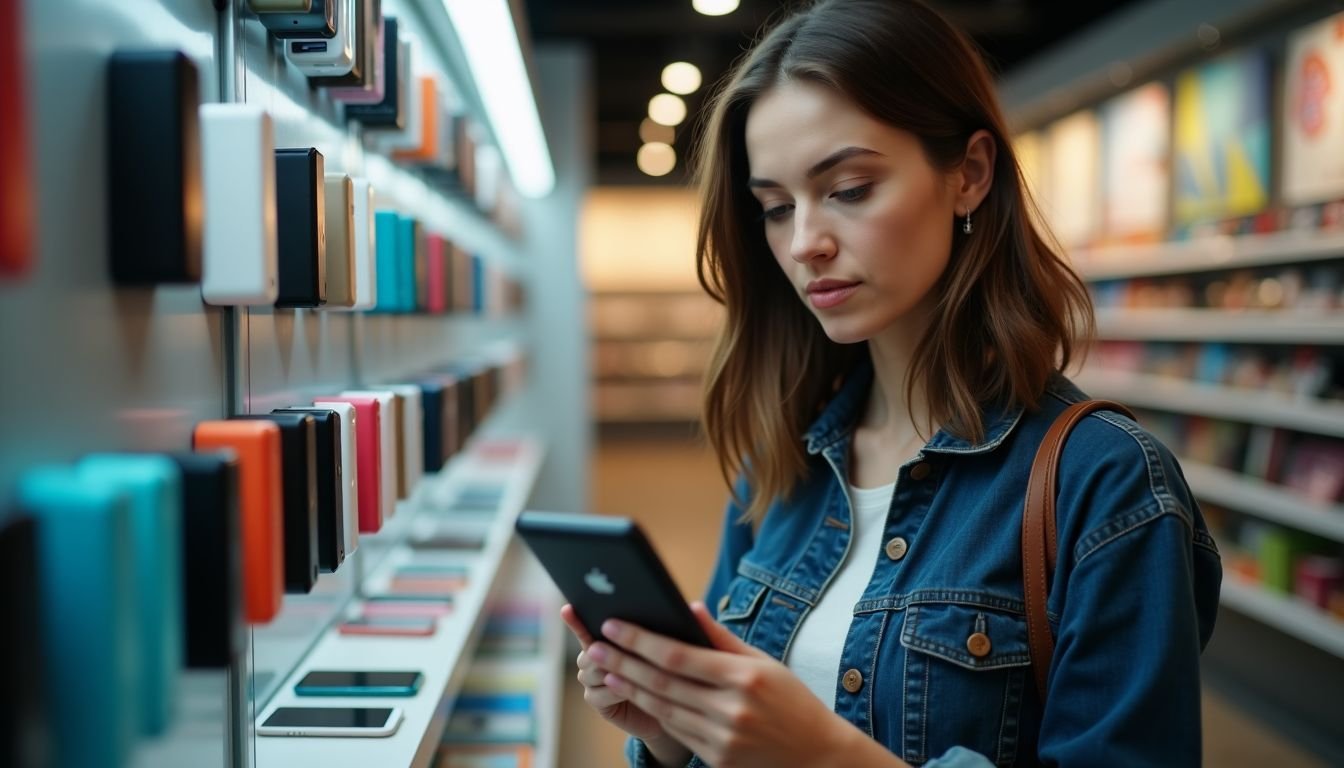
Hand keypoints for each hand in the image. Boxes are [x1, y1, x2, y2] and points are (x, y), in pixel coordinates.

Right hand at [560, 604, 684, 757]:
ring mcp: (592, 680)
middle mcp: (593, 657)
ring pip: (592, 672)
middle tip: (627, 653)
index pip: (587, 627)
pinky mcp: (597, 701)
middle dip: (607, 652)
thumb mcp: (663, 649)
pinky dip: (613, 692)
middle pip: (590, 651)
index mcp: (606, 639)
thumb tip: (674, 610)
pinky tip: (626, 693)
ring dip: (612, 673)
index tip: (567, 608)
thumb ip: (654, 633)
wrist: (670, 706)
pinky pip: (598, 694)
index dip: (576, 620)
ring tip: (635, 675)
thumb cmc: (667, 673)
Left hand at [586, 602, 871, 767]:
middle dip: (622, 663)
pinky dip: (653, 711)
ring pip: (663, 708)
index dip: (639, 640)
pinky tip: (635, 696)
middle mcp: (732, 708)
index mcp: (745, 677)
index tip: (613, 626)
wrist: (819, 757)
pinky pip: (677, 731)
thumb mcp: (765, 663)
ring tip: (605, 671)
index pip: (678, 655)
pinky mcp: (718, 759)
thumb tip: (690, 608)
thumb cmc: (793, 702)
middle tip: (594, 647)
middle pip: (662, 682)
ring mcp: (723, 738)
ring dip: (629, 689)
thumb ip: (723, 638)